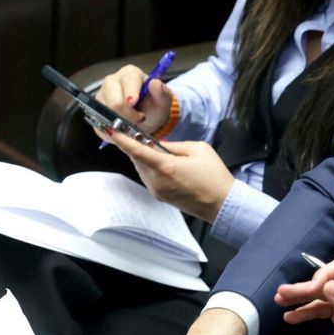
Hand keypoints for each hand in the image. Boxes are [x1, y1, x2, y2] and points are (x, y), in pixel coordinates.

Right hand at [94, 63, 175, 136]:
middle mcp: (112, 81)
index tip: (138, 109)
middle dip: (129, 115)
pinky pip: (101, 121)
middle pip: (115, 101)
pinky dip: (114, 127)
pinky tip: (123, 125)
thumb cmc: (154, 106)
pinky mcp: (96, 109)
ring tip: (132, 121)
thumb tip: (155, 83)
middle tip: (139, 119)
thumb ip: (161, 92)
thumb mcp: (163, 101)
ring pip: (106, 113)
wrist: (147, 119)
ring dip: (122, 122)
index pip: (128, 84)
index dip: (132, 97)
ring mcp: (101, 94)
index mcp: (130, 74)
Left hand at [107, 130, 233, 221]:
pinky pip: (150, 178)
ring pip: (142, 169)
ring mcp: (158, 192)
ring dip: (146, 159)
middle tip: (144, 137)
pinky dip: (152, 169)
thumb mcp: (198, 149)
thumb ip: (175, 145)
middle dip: (138, 147)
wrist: (223, 204)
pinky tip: (166, 165)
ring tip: (162, 153)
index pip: (136, 152)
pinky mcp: (161, 198)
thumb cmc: (214, 176)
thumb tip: (160, 145)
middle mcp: (157, 182)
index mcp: (165, 168)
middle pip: (137, 160)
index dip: (122, 140)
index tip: (111, 130)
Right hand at [276, 258, 333, 334]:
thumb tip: (326, 285)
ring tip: (280, 299)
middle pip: (327, 281)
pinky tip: (291, 316)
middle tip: (283, 292)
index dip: (325, 275)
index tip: (313, 288)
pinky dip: (306, 312)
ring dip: (301, 298)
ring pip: (320, 295)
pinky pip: (320, 310)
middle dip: (306, 286)